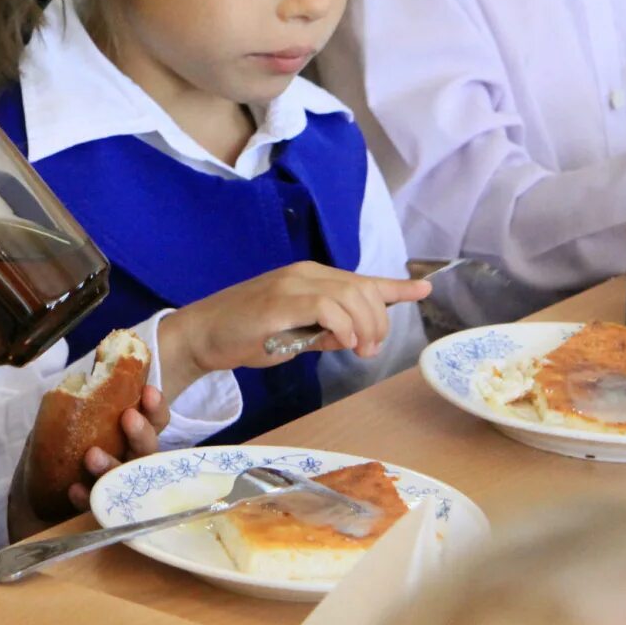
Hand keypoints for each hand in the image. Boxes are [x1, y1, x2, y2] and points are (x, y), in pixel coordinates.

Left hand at [6, 385, 168, 539]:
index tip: (148, 391)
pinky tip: (74, 489)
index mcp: (130, 436)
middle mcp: (132, 462)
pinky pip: (101, 508)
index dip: (156, 408)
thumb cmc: (61, 451)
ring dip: (113, 466)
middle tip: (128, 417)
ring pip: (128, 480)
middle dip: (141, 433)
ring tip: (92, 455)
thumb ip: (78, 406)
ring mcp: (120, 491)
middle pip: (149, 450)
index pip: (155, 422)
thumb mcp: (67, 421)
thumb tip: (75, 383)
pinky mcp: (102, 514)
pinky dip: (88, 497)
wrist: (35, 497)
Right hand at [157, 264, 430, 397]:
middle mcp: (305, 273)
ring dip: (364, 327)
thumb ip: (323, 332)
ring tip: (357, 351)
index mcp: (310, 278)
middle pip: (362, 290)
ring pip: (350, 296)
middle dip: (378, 322)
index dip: (395, 286)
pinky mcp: (280, 300)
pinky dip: (342, 326)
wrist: (202, 334)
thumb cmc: (245, 335)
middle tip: (368, 351)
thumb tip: (352, 337)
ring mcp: (292, 284)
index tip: (423, 289)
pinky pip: (327, 306)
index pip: (360, 280)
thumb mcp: (294, 334)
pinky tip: (339, 342)